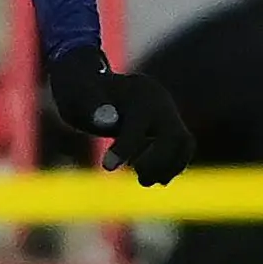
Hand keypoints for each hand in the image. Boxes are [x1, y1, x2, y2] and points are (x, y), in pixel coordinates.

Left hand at [46, 47, 193, 184]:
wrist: (94, 83)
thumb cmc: (83, 90)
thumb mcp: (79, 94)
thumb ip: (91, 104)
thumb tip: (105, 121)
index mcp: (138, 91)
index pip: (137, 123)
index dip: (125, 147)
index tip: (107, 167)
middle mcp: (159, 100)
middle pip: (175, 135)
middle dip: (159, 161)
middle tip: (140, 179)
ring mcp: (167, 112)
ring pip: (183, 143)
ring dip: (168, 167)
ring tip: (143, 180)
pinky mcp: (169, 126)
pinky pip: (181, 149)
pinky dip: (170, 166)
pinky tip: (152, 177)